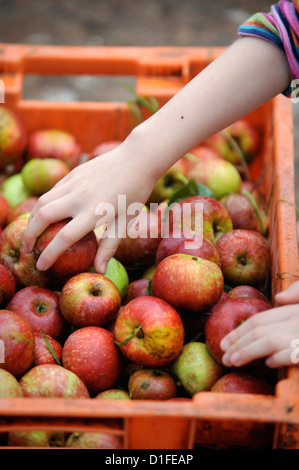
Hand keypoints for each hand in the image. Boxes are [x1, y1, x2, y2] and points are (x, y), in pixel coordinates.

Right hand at [22, 143, 155, 273]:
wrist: (137, 158)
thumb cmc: (135, 193)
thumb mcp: (126, 221)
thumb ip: (110, 245)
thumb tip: (99, 270)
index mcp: (95, 212)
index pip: (65, 237)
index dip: (50, 254)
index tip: (41, 266)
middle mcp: (80, 196)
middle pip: (44, 216)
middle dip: (30, 235)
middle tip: (28, 250)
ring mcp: (75, 182)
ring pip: (42, 201)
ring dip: (32, 218)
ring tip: (32, 233)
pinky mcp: (73, 173)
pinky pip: (52, 191)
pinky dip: (44, 204)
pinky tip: (44, 214)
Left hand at [220, 281, 298, 367]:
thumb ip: (297, 295)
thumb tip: (279, 298)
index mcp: (294, 310)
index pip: (259, 319)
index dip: (238, 331)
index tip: (224, 343)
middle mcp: (297, 319)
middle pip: (259, 330)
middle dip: (237, 344)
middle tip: (224, 357)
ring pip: (270, 341)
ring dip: (248, 352)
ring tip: (234, 362)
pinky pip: (290, 354)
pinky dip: (277, 358)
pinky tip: (268, 364)